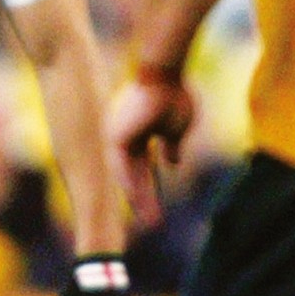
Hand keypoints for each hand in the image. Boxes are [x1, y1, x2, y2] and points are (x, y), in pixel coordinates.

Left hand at [106, 75, 197, 226]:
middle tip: (154, 223)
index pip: (144, 167)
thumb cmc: (172, 94)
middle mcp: (126, 138)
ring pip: (127, 174)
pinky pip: (122, 166)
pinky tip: (135, 199)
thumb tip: (172, 163)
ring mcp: (119, 137)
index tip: (156, 206)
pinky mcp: (117, 135)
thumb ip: (172, 145)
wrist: (163, 72)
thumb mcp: (177, 126)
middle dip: (145, 199)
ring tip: (149, 220)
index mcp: (140, 134)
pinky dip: (129, 183)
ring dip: (138, 197)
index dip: (150, 187)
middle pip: (136, 175)